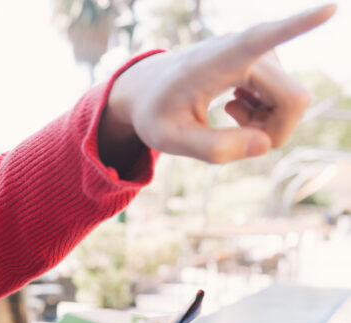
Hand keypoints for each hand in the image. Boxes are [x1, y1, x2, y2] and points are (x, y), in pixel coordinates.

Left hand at [102, 4, 335, 163]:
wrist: (150, 88)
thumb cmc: (156, 112)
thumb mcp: (170, 140)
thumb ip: (212, 148)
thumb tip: (265, 144)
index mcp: (219, 58)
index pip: (261, 39)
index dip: (298, 25)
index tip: (331, 8)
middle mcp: (248, 47)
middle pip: (294, 100)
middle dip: (274, 131)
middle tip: (235, 141)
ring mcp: (264, 51)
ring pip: (294, 102)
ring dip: (267, 123)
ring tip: (229, 116)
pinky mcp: (270, 59)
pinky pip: (289, 98)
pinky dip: (267, 115)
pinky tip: (236, 107)